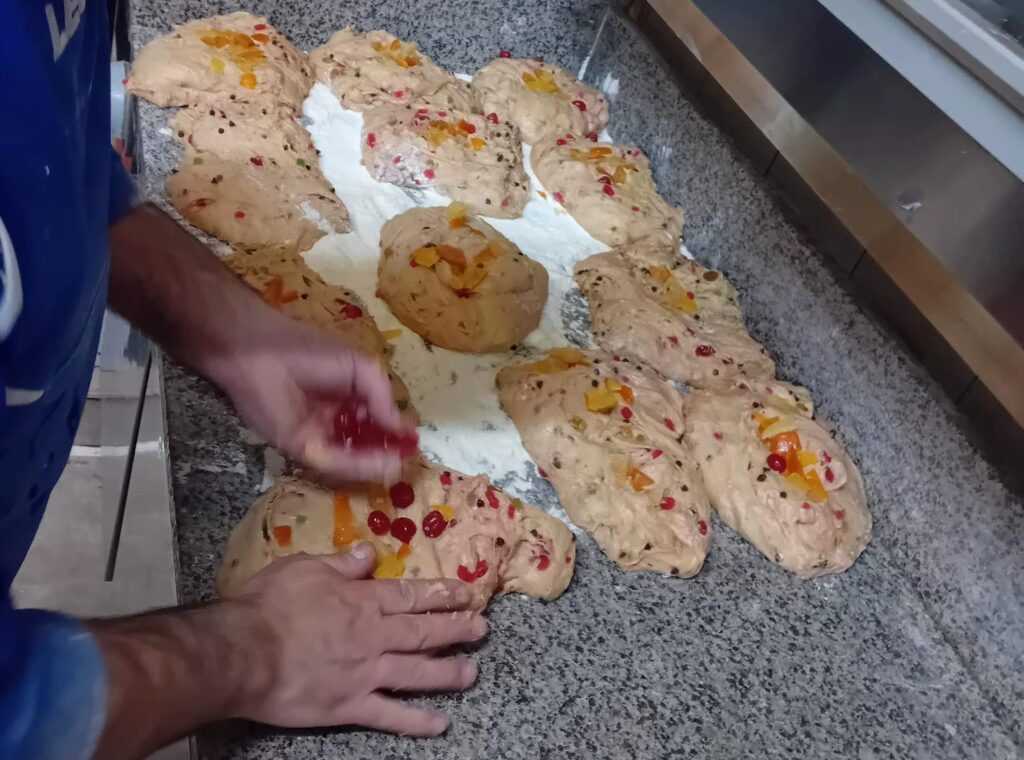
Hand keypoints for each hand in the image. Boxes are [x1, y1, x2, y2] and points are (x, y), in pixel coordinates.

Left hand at [216, 308, 414, 483]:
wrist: (257, 352)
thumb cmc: (308, 350)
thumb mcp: (360, 368)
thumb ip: (383, 397)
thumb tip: (403, 427)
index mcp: (344, 397)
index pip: (375, 420)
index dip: (395, 431)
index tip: (413, 441)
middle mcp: (332, 420)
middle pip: (365, 442)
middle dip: (388, 451)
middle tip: (410, 458)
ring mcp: (317, 436)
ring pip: (353, 456)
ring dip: (379, 462)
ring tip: (403, 465)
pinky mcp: (302, 448)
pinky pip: (336, 461)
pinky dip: (362, 465)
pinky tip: (385, 464)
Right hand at [231, 544, 485, 733]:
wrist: (243, 654)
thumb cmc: (268, 606)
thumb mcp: (304, 568)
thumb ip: (341, 563)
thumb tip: (369, 552)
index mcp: (363, 601)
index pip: (411, 595)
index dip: (442, 594)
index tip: (466, 594)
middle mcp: (374, 636)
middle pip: (424, 632)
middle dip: (457, 629)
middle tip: (481, 629)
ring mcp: (365, 673)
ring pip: (418, 672)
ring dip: (449, 672)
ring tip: (472, 672)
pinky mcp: (349, 706)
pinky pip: (390, 716)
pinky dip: (416, 721)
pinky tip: (439, 723)